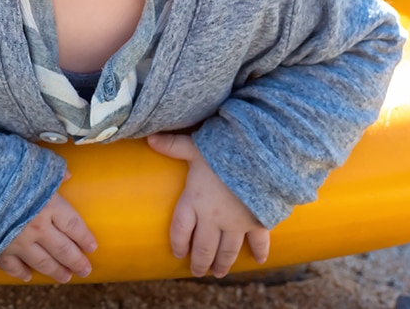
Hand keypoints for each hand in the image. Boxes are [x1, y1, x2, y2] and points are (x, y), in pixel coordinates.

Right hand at [0, 176, 96, 282]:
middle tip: (85, 270)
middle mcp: (37, 227)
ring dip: (56, 271)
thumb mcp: (32, 161)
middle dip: (76, 261)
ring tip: (66, 277)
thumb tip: (68, 175)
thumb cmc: (2, 169)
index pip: (74, 226)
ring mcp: (17, 241)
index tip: (93, 247)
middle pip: (62, 249)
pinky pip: (12, 266)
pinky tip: (27, 276)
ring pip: (42, 262)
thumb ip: (51, 170)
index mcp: (49, 205)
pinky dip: (21, 272)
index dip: (85, 238)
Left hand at [148, 133, 270, 277]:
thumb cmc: (222, 151)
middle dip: (199, 262)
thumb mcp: (195, 147)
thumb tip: (150, 137)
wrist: (258, 159)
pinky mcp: (258, 222)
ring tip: (219, 273)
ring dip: (222, 264)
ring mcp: (236, 223)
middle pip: (203, 247)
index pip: (180, 229)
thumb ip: (173, 145)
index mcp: (194, 201)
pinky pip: (258, 242)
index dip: (177, 243)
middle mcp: (213, 218)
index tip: (177, 253)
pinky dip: (259, 252)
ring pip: (227, 251)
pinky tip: (259, 260)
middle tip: (198, 271)